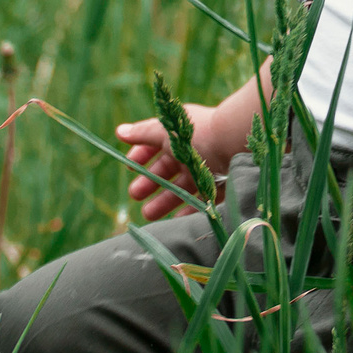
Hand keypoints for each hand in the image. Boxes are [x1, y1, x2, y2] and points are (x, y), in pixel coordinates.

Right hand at [113, 106, 223, 221]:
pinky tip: (175, 221)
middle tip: (135, 195)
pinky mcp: (219, 187)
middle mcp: (192, 152)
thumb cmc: (195, 134)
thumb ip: (142, 133)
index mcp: (179, 136)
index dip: (141, 155)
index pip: (156, 145)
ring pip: (181, 188)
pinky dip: (188, 211)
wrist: (232, 143)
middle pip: (167, 169)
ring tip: (147, 214)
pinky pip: (201, 201)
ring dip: (164, 200)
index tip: (129, 167)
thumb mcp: (164, 131)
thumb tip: (119, 131)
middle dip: (149, 182)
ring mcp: (206, 171)